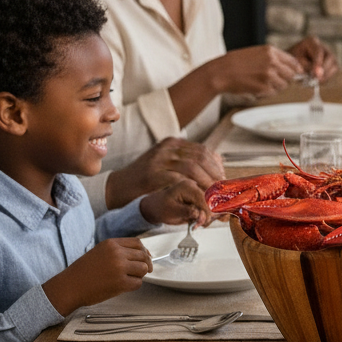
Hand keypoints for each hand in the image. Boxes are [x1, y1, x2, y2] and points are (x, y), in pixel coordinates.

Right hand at [42, 238, 152, 315]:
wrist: (69, 287)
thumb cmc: (84, 272)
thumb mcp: (100, 252)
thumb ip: (119, 251)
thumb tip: (145, 254)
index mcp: (111, 244)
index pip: (138, 243)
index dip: (144, 252)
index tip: (145, 259)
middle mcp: (117, 253)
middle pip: (143, 256)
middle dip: (145, 264)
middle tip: (140, 272)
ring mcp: (119, 268)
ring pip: (143, 269)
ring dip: (139, 275)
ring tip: (127, 279)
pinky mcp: (120, 283)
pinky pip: (138, 283)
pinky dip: (133, 286)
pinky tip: (122, 287)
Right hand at [104, 137, 224, 209]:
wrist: (117, 189)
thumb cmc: (145, 181)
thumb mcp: (168, 166)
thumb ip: (188, 165)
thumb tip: (216, 168)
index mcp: (173, 144)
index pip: (203, 151)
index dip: (217, 167)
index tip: (224, 180)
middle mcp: (167, 148)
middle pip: (200, 158)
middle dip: (215, 175)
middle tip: (223, 191)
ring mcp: (159, 159)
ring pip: (192, 168)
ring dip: (206, 183)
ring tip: (214, 195)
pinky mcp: (153, 174)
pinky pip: (179, 180)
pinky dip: (192, 190)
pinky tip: (199, 198)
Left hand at [139, 179, 209, 226]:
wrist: (155, 207)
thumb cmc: (161, 208)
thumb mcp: (172, 212)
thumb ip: (187, 212)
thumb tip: (200, 214)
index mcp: (187, 187)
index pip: (204, 198)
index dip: (207, 211)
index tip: (206, 222)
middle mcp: (195, 186)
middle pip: (210, 200)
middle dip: (208, 214)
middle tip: (200, 224)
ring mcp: (198, 191)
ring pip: (212, 203)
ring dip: (208, 215)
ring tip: (198, 223)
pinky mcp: (199, 197)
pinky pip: (208, 205)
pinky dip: (207, 213)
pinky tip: (201, 220)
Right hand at [212, 44, 302, 96]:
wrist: (221, 72)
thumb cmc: (236, 62)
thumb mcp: (257, 52)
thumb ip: (274, 58)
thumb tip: (291, 66)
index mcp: (271, 51)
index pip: (293, 62)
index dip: (294, 69)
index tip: (293, 73)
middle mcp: (272, 62)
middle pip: (291, 75)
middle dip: (285, 79)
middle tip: (274, 79)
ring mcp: (269, 75)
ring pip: (284, 85)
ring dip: (276, 86)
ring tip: (263, 83)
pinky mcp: (264, 87)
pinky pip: (273, 93)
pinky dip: (267, 92)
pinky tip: (257, 87)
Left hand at [288, 36, 337, 80]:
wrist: (290, 65)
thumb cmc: (291, 62)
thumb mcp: (295, 63)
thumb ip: (306, 67)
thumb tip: (318, 74)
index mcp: (312, 42)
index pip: (318, 52)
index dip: (318, 64)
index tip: (315, 74)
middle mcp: (323, 47)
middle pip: (330, 57)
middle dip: (324, 70)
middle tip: (317, 80)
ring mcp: (329, 55)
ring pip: (334, 65)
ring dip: (326, 75)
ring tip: (316, 82)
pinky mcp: (331, 65)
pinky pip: (333, 72)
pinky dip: (326, 78)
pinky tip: (317, 82)